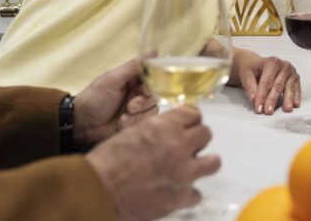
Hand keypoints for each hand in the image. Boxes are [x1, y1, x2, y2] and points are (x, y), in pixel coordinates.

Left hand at [73, 58, 157, 148]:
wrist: (81, 124)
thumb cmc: (93, 98)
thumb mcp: (113, 79)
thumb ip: (134, 66)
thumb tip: (155, 51)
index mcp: (133, 79)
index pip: (153, 77)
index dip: (152, 84)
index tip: (144, 90)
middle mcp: (137, 92)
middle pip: (155, 95)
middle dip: (143, 103)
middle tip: (130, 106)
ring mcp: (137, 109)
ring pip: (152, 110)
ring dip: (137, 115)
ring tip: (123, 117)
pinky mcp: (135, 122)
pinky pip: (144, 123)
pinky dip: (132, 124)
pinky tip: (120, 124)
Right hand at [87, 106, 220, 220]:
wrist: (97, 191)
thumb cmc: (106, 161)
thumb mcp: (131, 132)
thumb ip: (156, 130)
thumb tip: (167, 131)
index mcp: (165, 126)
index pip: (194, 113)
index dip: (190, 119)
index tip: (187, 124)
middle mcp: (179, 146)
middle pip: (206, 134)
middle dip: (197, 139)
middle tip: (186, 146)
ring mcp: (183, 173)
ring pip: (213, 162)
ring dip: (203, 163)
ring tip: (191, 167)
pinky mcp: (180, 197)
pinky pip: (196, 193)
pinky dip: (187, 194)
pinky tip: (176, 192)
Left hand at [229, 48, 300, 114]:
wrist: (258, 64)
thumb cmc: (253, 69)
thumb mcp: (247, 75)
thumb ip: (250, 87)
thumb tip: (254, 99)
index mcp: (271, 62)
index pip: (266, 82)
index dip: (262, 96)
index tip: (258, 108)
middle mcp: (283, 65)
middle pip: (278, 85)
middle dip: (273, 100)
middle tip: (268, 111)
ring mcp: (291, 71)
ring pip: (289, 88)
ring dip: (287, 100)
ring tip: (285, 109)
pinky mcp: (295, 78)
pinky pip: (296, 88)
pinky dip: (296, 97)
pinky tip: (295, 104)